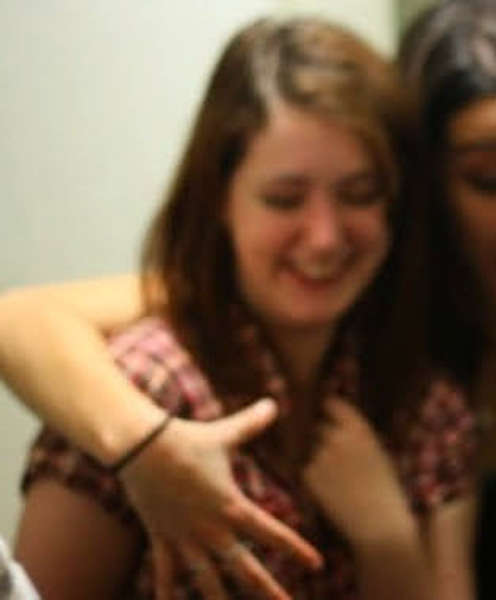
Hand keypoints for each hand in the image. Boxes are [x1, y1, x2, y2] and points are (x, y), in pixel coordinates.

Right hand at [120, 398, 322, 598]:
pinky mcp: (161, 536)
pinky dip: (166, 590)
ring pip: (205, 580)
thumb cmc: (186, 438)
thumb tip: (274, 403)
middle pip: (244, 569)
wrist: (141, 447)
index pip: (272, 533)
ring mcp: (184, 536)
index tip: (318, 565)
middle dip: (267, 591)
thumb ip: (250, 423)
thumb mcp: (223, 433)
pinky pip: (165, 570)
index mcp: (230, 506)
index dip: (296, 549)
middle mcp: (210, 528)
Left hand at [303, 398, 412, 548]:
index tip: (325, 414)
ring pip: (312, 451)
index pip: (332, 404)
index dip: (327, 410)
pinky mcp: (309, 474)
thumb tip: (334, 421)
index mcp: (359, 428)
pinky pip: (308, 471)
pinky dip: (315, 480)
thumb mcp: (378, 453)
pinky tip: (333, 494)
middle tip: (338, 462)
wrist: (381, 528)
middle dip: (323, 439)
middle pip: (319, 428)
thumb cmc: (386, 492)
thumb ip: (356, 435)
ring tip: (341, 483)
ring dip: (319, 461)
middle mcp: (338, 437)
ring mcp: (321, 455)